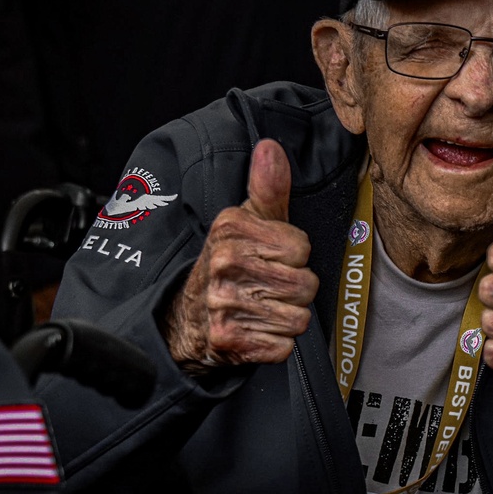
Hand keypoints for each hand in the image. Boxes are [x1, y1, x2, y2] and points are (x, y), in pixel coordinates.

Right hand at [166, 138, 318, 369]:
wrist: (187, 319)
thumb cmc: (230, 264)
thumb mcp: (247, 221)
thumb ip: (268, 187)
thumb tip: (270, 147)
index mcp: (231, 230)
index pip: (301, 247)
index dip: (293, 255)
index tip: (272, 257)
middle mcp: (224, 264)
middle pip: (305, 284)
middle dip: (295, 289)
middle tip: (268, 287)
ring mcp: (225, 305)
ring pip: (298, 317)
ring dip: (287, 317)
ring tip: (262, 307)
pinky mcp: (230, 342)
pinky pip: (284, 345)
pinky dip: (276, 343)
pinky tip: (257, 329)